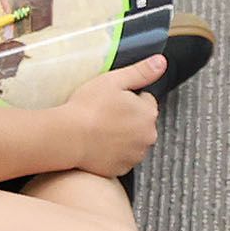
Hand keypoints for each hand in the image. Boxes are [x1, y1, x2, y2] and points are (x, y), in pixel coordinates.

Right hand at [57, 55, 164, 176]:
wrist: (68, 136)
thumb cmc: (88, 107)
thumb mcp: (114, 80)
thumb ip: (141, 71)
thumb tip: (161, 62)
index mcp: (148, 113)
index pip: (145, 101)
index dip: (127, 98)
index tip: (111, 100)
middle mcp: (148, 136)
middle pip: (140, 122)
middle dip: (127, 118)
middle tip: (103, 114)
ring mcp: (135, 154)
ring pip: (132, 140)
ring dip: (121, 136)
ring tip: (99, 130)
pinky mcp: (121, 168)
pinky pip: (121, 157)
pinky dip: (113, 152)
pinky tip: (98, 144)